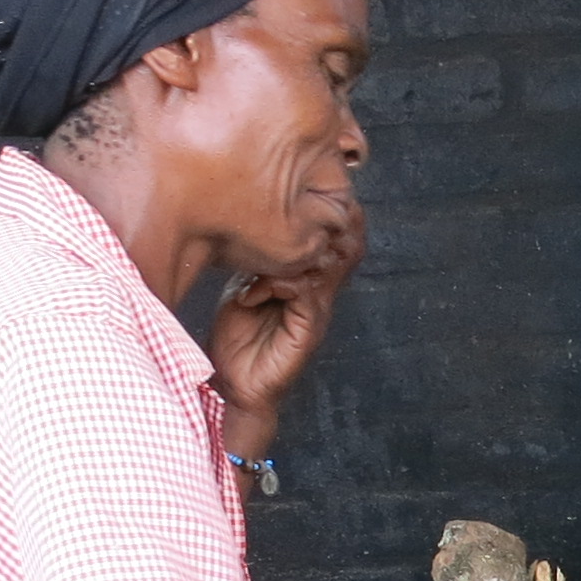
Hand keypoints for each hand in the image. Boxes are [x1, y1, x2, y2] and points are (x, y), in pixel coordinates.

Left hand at [209, 206, 364, 463]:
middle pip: (345, 248)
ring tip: (259, 261)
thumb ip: (258, 262)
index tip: (306, 194)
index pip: (335, 242)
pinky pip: (304, 293)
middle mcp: (320, 295)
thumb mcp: (246, 287)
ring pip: (324, 266)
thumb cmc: (237, 340)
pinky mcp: (307, 331)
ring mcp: (317, 313)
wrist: (236, 386)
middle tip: (297, 211)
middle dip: (326, 226)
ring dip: (289, 257)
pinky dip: (276, 285)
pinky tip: (251, 293)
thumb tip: (255, 230)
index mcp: (309, 282)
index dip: (331, 217)